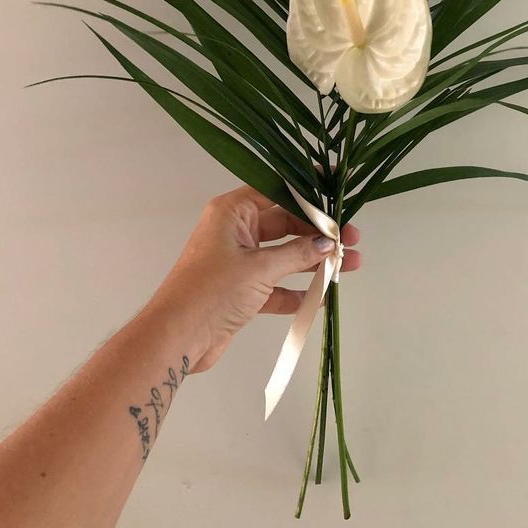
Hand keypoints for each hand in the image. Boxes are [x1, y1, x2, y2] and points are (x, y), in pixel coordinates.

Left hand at [149, 185, 360, 372]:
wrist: (175, 339)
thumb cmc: (211, 291)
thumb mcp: (259, 268)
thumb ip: (297, 254)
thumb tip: (328, 243)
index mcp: (232, 213)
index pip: (276, 190)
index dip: (308, 191)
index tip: (336, 189)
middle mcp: (236, 232)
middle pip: (285, 224)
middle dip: (318, 233)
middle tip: (352, 238)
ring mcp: (239, 262)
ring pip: (284, 255)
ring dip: (313, 261)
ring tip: (349, 264)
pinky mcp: (241, 291)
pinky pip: (276, 284)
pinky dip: (296, 289)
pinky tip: (321, 295)